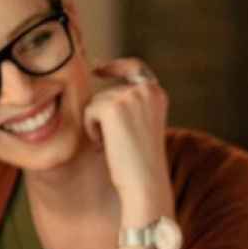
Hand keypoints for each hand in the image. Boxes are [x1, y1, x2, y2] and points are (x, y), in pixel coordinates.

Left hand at [83, 59, 172, 218]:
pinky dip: (91, 130)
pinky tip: (104, 146)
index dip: (115, 66)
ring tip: (111, 146)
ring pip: (97, 102)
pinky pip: (89, 112)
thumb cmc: (139, 161)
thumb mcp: (140, 125)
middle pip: (109, 91)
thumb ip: (129, 104)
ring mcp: (130, 96)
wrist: (144, 182)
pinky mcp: (113, 107)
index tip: (97, 69)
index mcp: (158, 94)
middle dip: (105, 116)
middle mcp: (146, 90)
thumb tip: (101, 78)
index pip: (135, 68)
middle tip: (116, 144)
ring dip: (98, 125)